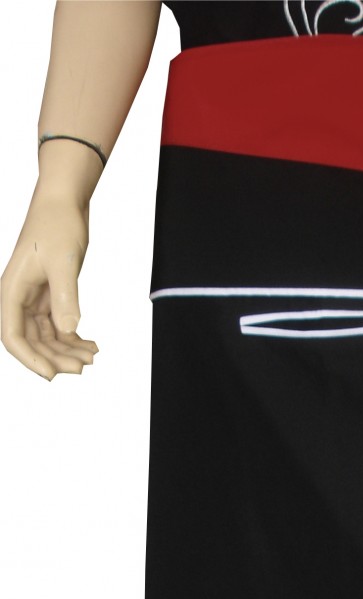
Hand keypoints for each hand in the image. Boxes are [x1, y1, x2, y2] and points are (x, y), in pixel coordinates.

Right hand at [0, 190, 98, 380]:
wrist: (64, 200)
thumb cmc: (57, 222)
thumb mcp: (63, 261)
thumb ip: (65, 296)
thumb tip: (69, 329)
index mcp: (12, 290)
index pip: (13, 336)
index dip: (30, 359)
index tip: (53, 375)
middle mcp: (20, 298)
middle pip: (32, 342)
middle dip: (56, 357)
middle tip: (84, 366)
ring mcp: (35, 298)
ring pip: (47, 337)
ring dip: (67, 350)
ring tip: (92, 356)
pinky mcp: (50, 296)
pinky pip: (58, 326)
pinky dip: (74, 338)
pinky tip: (91, 345)